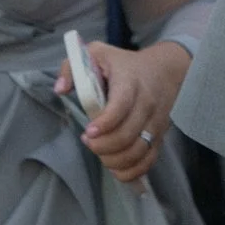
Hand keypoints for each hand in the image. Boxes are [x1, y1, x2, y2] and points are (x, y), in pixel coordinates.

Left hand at [54, 40, 189, 184]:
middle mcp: (146, 103)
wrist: (164, 70)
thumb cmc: (123, 64)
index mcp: (129, 80)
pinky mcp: (160, 136)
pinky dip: (132, 171)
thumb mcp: (97, 54)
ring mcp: (155, 121)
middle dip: (103, 146)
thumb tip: (60, 89)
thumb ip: (72, 67)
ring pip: (139, 151)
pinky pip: (149, 160)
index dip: (105, 122)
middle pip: (128, 134)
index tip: (88, 132)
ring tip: (100, 153)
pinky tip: (115, 168)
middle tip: (88, 142)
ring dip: (115, 161)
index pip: (121, 104)